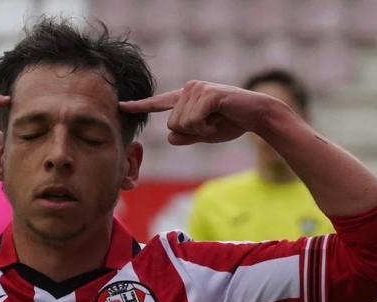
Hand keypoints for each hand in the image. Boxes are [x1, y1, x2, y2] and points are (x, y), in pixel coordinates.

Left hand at [119, 81, 285, 144]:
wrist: (256, 115)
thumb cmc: (231, 124)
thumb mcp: (204, 135)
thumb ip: (186, 136)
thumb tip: (171, 137)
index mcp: (185, 98)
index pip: (158, 103)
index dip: (139, 106)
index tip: (120, 105)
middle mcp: (188, 89)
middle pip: (172, 125)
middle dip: (192, 133)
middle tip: (212, 124)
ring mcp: (197, 89)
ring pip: (181, 124)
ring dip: (200, 130)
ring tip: (217, 119)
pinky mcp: (207, 94)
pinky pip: (193, 121)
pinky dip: (206, 127)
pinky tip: (219, 118)